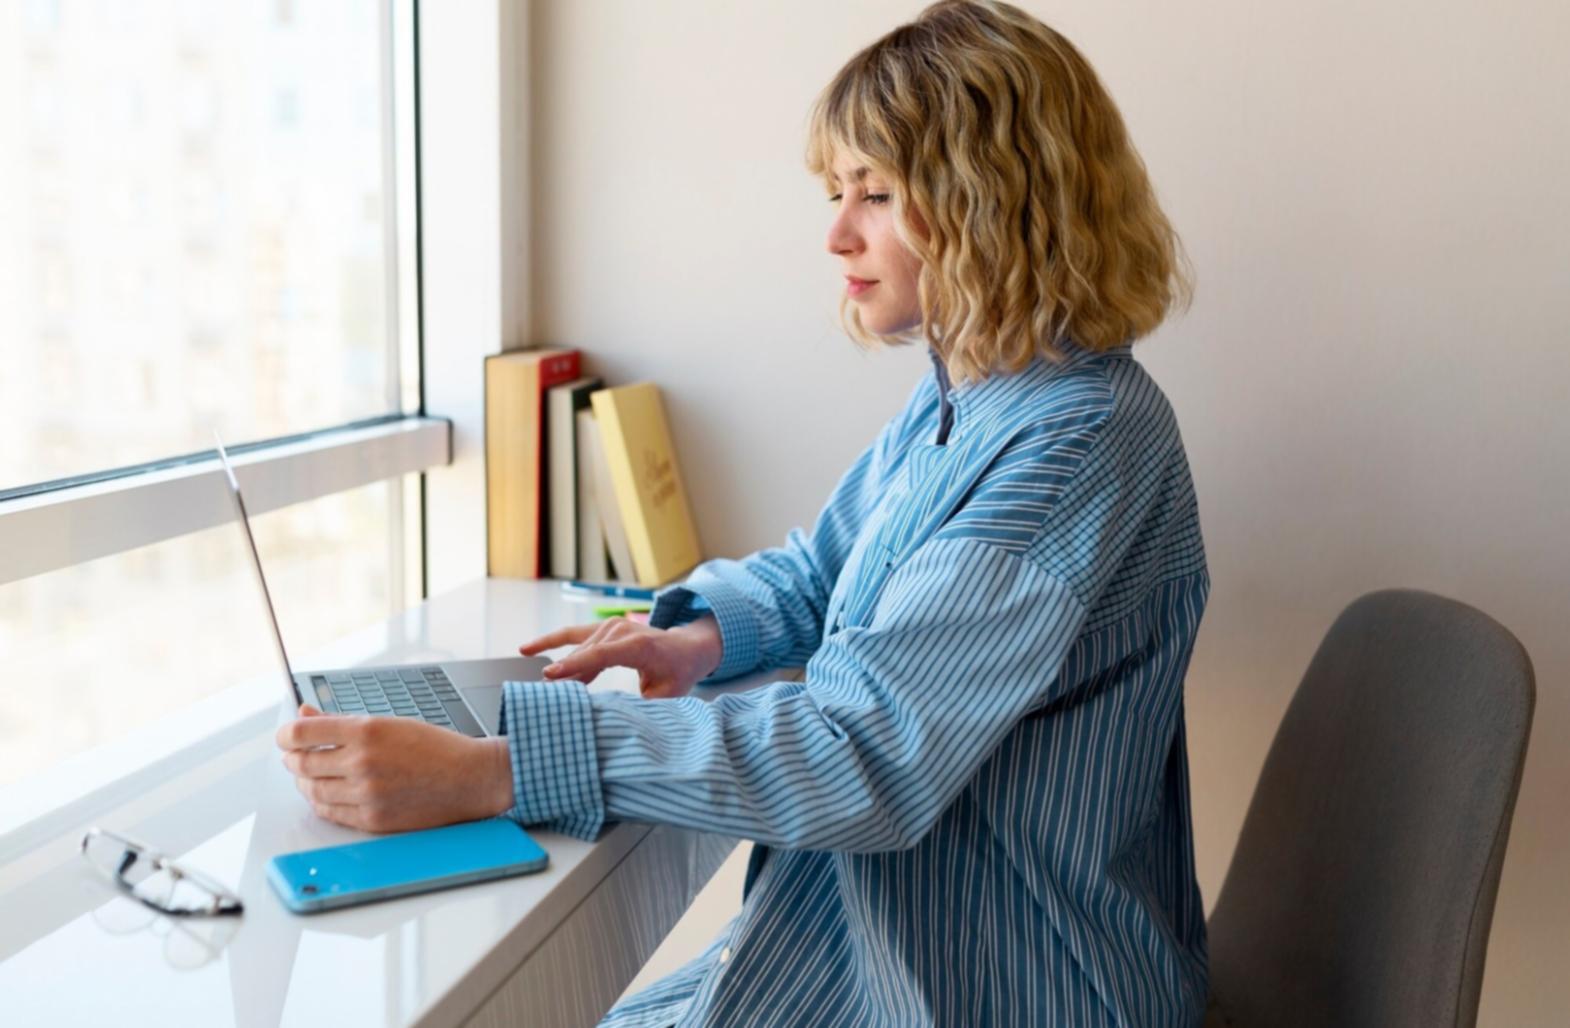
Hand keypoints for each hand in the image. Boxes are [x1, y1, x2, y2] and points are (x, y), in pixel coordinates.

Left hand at [276, 705, 513, 832]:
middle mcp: (363, 762)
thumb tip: (306, 714)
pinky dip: (321, 802)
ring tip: (310, 774)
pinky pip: (330, 812)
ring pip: (312, 791)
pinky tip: (327, 792)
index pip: (303, 733)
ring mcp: (366, 794)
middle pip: (301, 763)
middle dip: (293, 758)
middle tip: (296, 755)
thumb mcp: (389, 722)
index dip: (286, 734)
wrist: (470, 778)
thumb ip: (341, 721)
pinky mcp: (372, 819)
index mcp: (367, 731)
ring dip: (304, 782)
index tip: (285, 735)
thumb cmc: (435, 747)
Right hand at [520, 614, 722, 698]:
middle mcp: (621, 631)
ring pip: (576, 649)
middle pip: (583, 654)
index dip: (574, 666)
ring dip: (558, 669)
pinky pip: (572, 635)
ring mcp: (610, 627)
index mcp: (638, 646)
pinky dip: (551, 643)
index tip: (549, 675)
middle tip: (540, 700)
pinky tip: (528, 649)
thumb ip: (641, 706)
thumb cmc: (678, 672)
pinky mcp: (602, 630)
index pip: (600, 655)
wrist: (687, 647)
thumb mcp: (667, 696)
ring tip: (538, 690)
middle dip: (561, 676)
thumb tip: (614, 721)